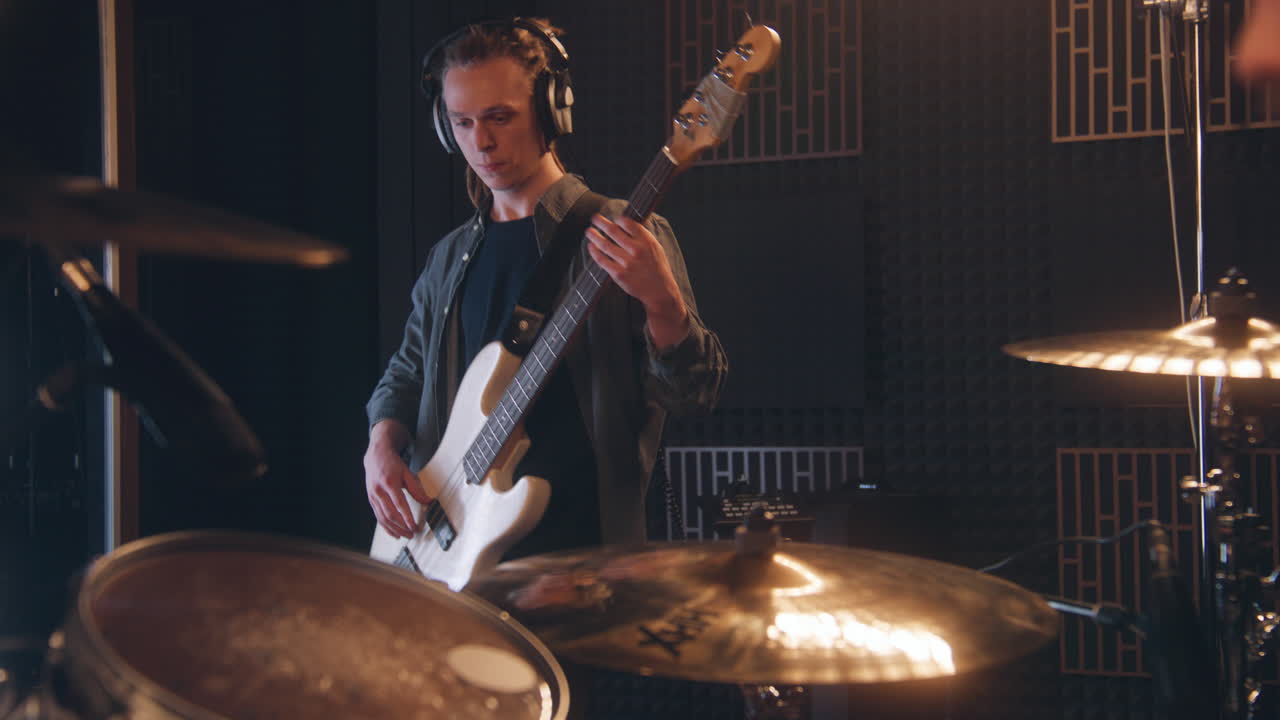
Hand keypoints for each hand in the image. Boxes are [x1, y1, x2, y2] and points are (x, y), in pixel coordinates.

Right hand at [364, 420, 429, 538]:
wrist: (376, 456)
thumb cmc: (393, 464)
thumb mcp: (407, 473)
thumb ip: (417, 489)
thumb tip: (429, 502)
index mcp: (389, 482)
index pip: (399, 504)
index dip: (406, 517)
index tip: (414, 526)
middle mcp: (379, 491)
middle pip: (390, 514)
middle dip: (401, 526)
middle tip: (412, 533)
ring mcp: (373, 497)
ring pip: (383, 518)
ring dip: (394, 530)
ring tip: (405, 536)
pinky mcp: (371, 500)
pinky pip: (378, 517)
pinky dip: (386, 527)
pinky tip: (394, 533)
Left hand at [586, 214, 689, 348]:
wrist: (660, 291)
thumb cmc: (658, 269)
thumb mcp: (656, 248)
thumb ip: (643, 237)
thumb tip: (627, 225)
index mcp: (647, 241)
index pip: (628, 223)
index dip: (618, 219)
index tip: (613, 219)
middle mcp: (636, 250)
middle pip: (613, 231)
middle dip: (601, 222)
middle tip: (595, 218)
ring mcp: (627, 262)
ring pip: (604, 244)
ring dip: (594, 236)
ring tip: (589, 231)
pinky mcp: (618, 274)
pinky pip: (602, 260)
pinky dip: (594, 252)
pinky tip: (591, 247)